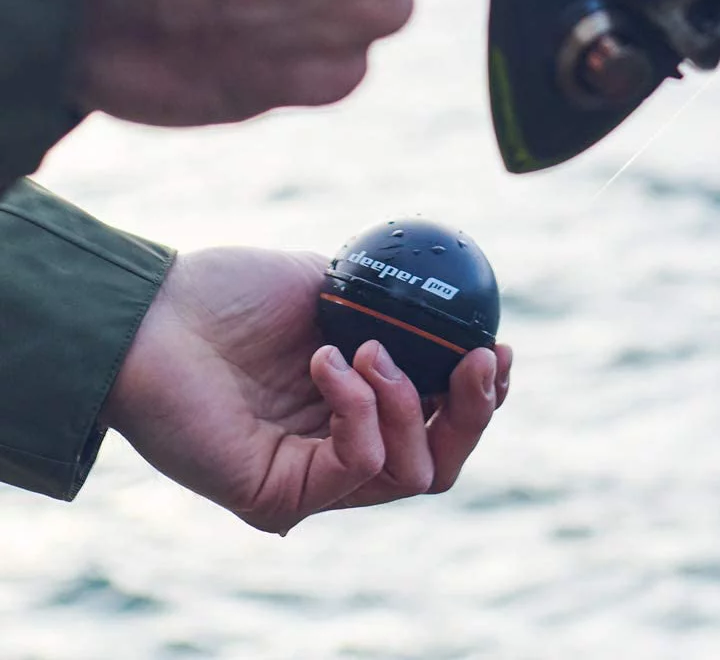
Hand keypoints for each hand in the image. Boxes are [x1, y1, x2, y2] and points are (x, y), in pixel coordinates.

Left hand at [100, 247, 512, 533]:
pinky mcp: (280, 496)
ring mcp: (313, 478)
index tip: (499, 347)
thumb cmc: (232, 293)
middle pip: (443, 461)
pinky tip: (329, 361)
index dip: (483, 396)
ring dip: (409, 401)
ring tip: (371, 346)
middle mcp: (340, 451)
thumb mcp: (336, 289)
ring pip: (414, 473)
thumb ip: (392, 306)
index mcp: (358, 409)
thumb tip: (457, 309)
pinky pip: (356, 465)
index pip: (441, 424)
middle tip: (482, 357)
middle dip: (476, 411)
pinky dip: (358, 406)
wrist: (154, 310)